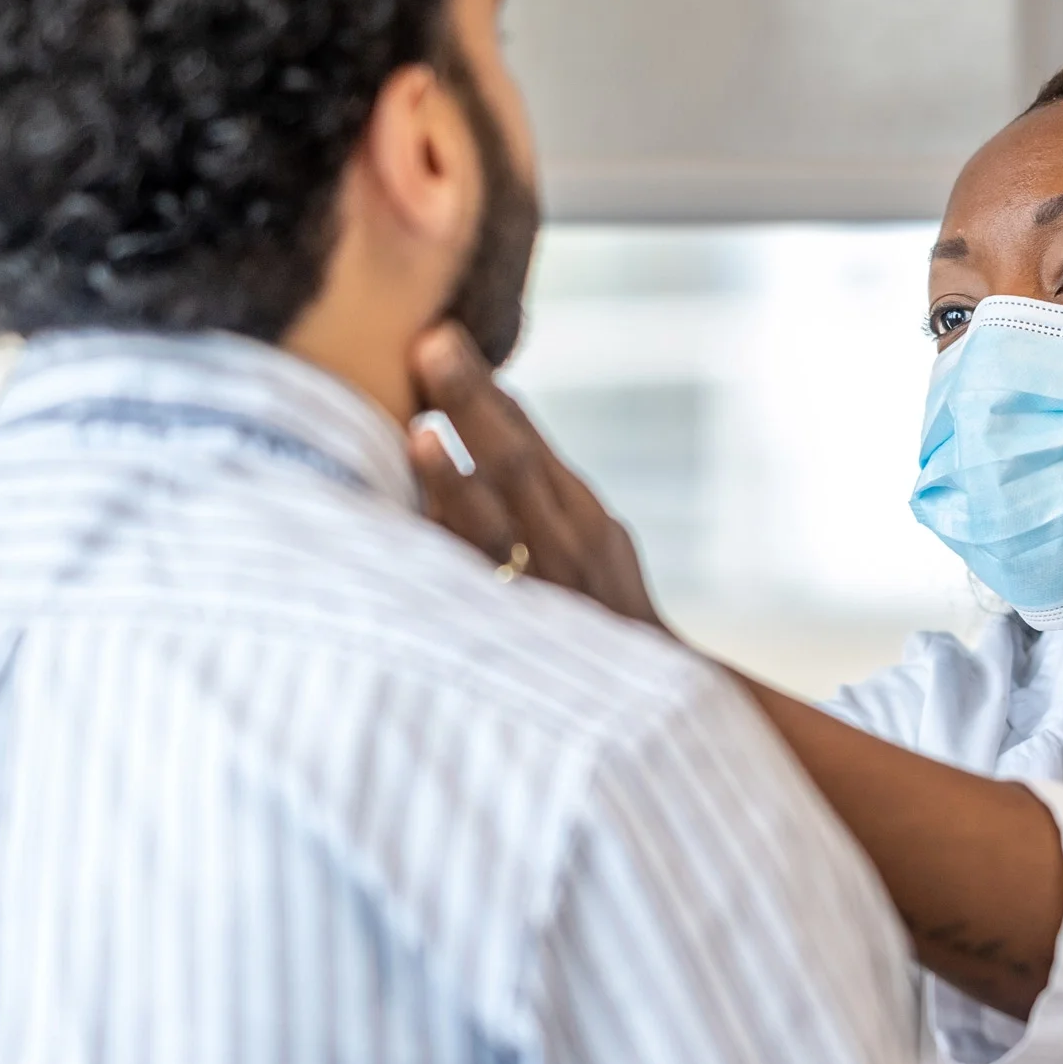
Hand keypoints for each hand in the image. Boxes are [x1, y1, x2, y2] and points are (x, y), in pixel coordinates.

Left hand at [407, 324, 666, 630]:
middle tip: (430, 342)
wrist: (648, 727)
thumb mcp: (597, 557)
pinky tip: (414, 537)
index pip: (533, 448)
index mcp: (591, 526)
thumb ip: (544, 497)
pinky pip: (471, 601)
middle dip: (473, 405)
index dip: (488, 395)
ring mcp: (544, 602)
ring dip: (455, 481)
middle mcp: (570, 555)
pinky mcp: (516, 649)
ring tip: (420, 431)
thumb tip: (482, 414)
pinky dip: (446, 564)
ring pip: (497, 534)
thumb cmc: (604, 629)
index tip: (442, 336)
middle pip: (518, 469)